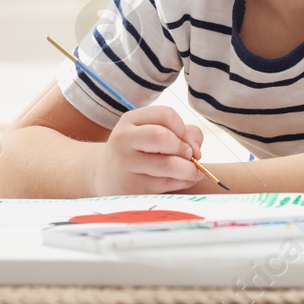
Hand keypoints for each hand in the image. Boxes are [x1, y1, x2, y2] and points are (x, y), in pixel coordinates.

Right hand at [92, 105, 206, 194]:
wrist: (106, 177)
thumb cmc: (141, 151)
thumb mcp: (155, 132)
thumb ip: (185, 134)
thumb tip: (197, 153)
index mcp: (130, 120)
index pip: (166, 115)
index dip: (181, 127)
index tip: (181, 138)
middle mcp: (123, 139)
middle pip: (163, 137)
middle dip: (184, 148)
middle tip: (188, 156)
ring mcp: (125, 165)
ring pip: (168, 164)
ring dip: (189, 169)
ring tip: (192, 171)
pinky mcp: (131, 188)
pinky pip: (166, 184)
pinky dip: (183, 182)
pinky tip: (182, 180)